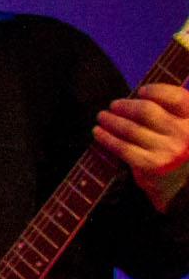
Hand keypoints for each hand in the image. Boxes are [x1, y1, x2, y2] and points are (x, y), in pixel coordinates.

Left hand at [95, 81, 188, 211]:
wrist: (181, 187)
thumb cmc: (178, 150)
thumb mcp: (184, 129)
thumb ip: (171, 111)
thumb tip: (138, 95)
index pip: (177, 97)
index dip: (157, 90)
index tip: (141, 91)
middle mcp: (185, 134)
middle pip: (147, 110)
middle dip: (125, 106)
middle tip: (113, 105)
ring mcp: (168, 150)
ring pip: (130, 128)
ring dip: (111, 120)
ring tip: (102, 117)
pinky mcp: (151, 165)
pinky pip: (121, 146)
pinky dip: (106, 137)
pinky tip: (98, 132)